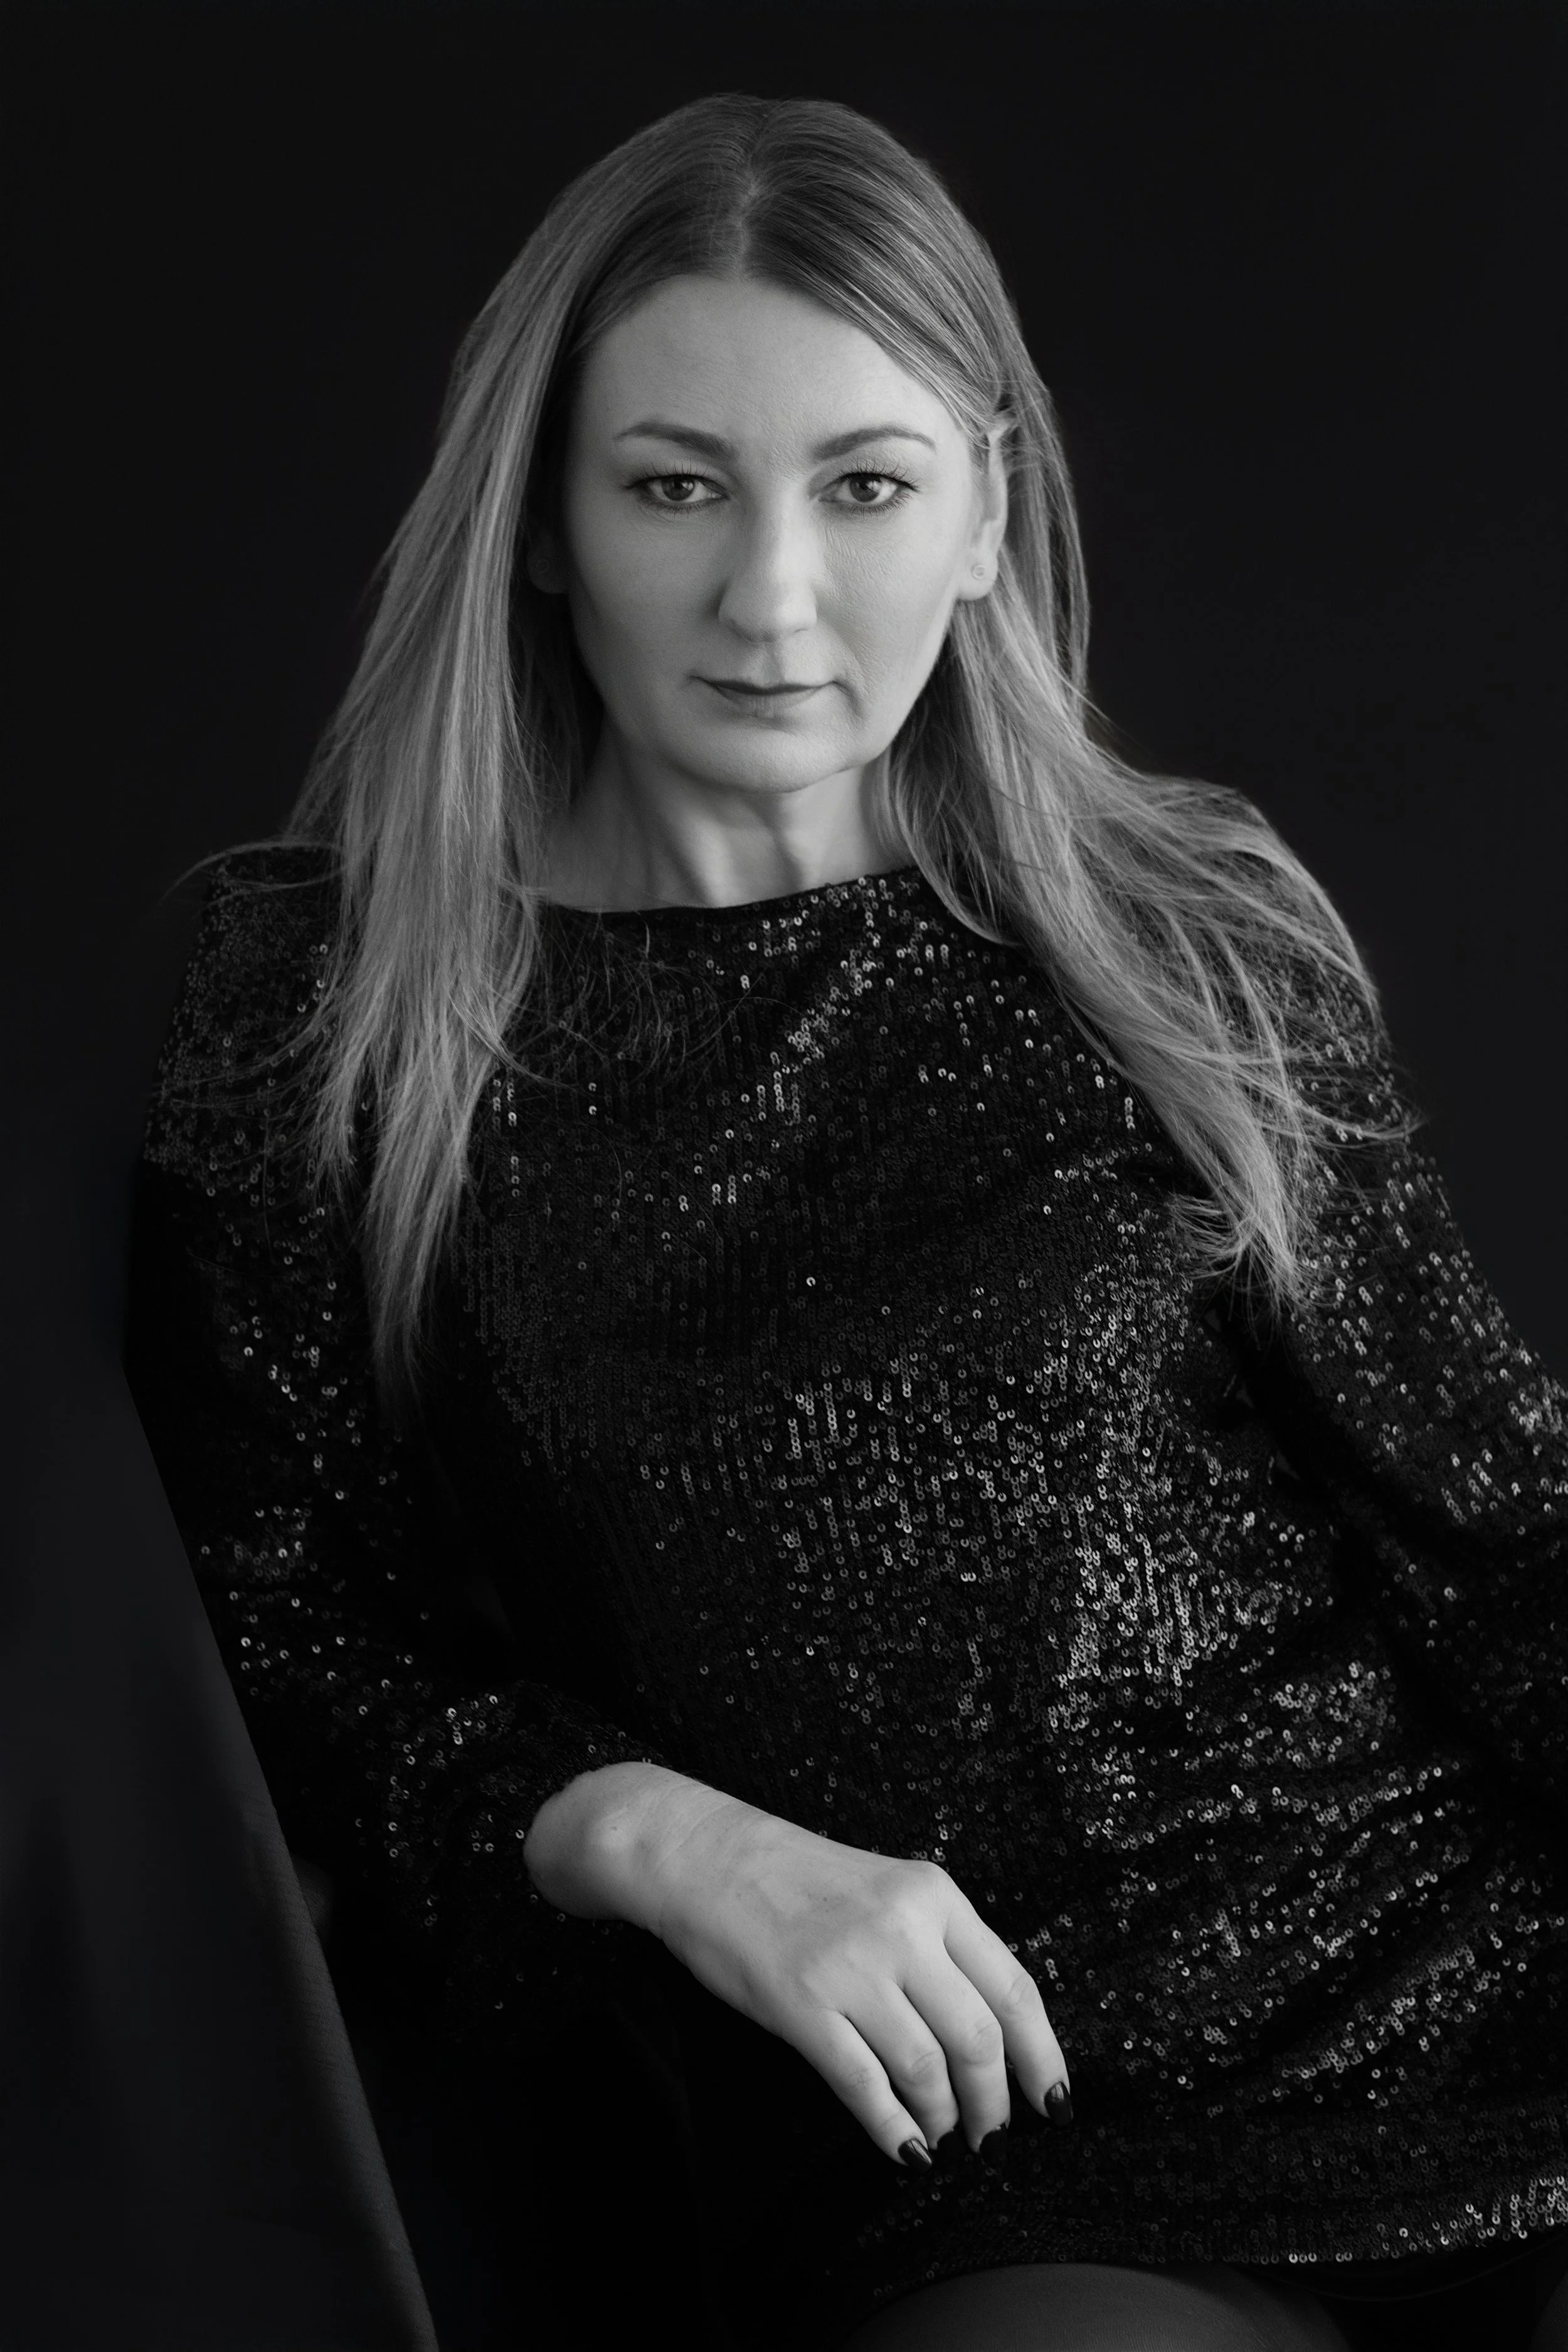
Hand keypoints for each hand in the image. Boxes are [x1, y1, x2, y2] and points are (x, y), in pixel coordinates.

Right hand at [634, 1783, 1070, 2168]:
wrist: (709, 1856)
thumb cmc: (802, 1880)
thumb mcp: (891, 1889)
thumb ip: (940, 1948)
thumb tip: (992, 2037)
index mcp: (934, 1895)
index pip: (1014, 1988)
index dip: (1043, 2056)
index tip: (1054, 2100)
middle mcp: (902, 1928)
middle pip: (979, 2037)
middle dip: (994, 2101)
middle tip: (991, 2134)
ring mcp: (850, 1968)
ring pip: (926, 2066)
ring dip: (943, 2117)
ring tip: (942, 2136)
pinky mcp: (801, 2005)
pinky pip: (864, 2084)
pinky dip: (892, 2127)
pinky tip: (903, 2148)